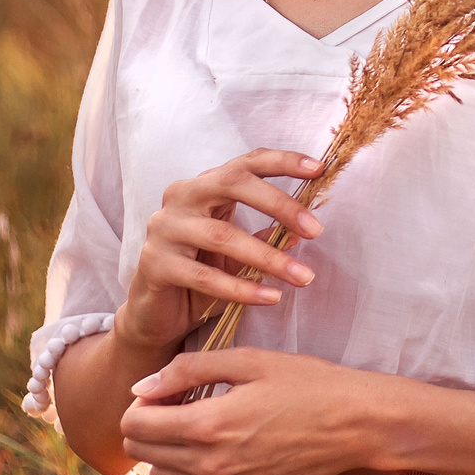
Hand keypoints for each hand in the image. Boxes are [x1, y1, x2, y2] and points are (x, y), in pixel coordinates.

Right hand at [117, 150, 326, 352]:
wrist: (155, 313)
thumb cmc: (200, 274)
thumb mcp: (237, 254)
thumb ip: (263, 238)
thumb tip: (301, 233)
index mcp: (204, 187)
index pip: (245, 163)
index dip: (282, 162)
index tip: (318, 168)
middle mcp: (181, 197)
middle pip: (232, 183)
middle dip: (279, 203)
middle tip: (316, 230)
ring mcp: (164, 228)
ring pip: (222, 235)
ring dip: (268, 257)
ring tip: (303, 276)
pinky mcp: (155, 264)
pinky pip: (206, 276)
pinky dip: (242, 289)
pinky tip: (270, 297)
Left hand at [121, 348, 387, 474]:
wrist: (355, 425)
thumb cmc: (306, 383)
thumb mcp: (247, 361)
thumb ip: (186, 370)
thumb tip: (140, 386)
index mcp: (208, 426)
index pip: (135, 425)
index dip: (140, 402)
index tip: (164, 389)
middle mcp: (211, 467)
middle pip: (142, 453)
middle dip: (146, 425)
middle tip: (175, 404)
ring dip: (165, 450)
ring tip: (196, 424)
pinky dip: (190, 471)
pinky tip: (216, 447)